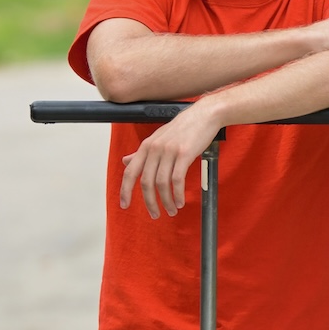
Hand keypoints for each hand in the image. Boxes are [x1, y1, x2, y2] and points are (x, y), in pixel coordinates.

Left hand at [119, 102, 224, 217]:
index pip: (130, 172)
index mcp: (146, 146)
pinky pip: (177, 180)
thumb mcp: (158, 138)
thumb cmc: (182, 128)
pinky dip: (178, 194)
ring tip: (171, 210)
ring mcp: (169, 151)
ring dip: (166, 201)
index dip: (125, 191)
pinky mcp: (184, 154)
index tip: (124, 205)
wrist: (203, 115)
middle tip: (155, 214)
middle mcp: (154, 148)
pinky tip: (180, 201)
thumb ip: (142, 152)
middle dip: (149, 202)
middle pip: (146, 182)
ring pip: (161, 184)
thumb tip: (125, 161)